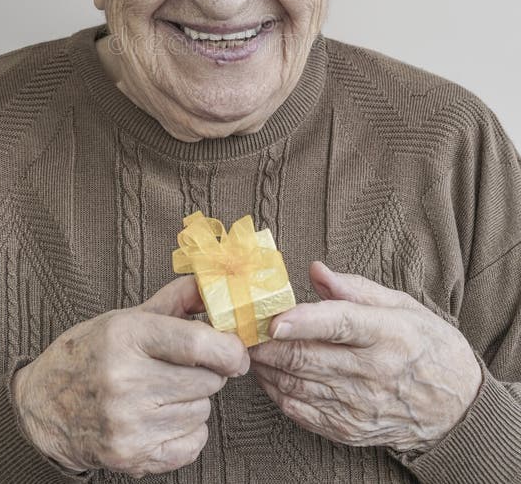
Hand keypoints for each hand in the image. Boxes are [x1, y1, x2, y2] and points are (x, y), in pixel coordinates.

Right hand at [11, 276, 249, 477]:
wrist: (42, 406)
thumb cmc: (89, 354)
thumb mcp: (126, 317)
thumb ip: (176, 300)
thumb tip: (216, 287)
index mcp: (124, 336)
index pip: (196, 343)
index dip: (228, 348)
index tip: (236, 351)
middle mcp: (124, 381)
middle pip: (206, 380)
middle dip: (207, 372)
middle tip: (183, 368)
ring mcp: (126, 424)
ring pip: (201, 411)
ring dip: (194, 401)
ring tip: (163, 392)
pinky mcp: (130, 457)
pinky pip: (192, 444)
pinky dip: (188, 431)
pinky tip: (163, 418)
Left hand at [249, 261, 481, 452]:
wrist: (457, 406)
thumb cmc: (426, 345)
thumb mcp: (401, 305)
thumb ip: (354, 289)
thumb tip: (315, 270)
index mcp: (388, 333)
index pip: (340, 324)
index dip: (304, 320)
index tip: (273, 318)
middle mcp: (374, 372)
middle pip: (308, 357)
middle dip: (267, 343)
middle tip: (244, 327)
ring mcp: (361, 406)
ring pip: (298, 385)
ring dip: (268, 366)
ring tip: (250, 347)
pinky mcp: (350, 429)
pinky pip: (303, 412)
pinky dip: (279, 392)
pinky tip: (270, 375)